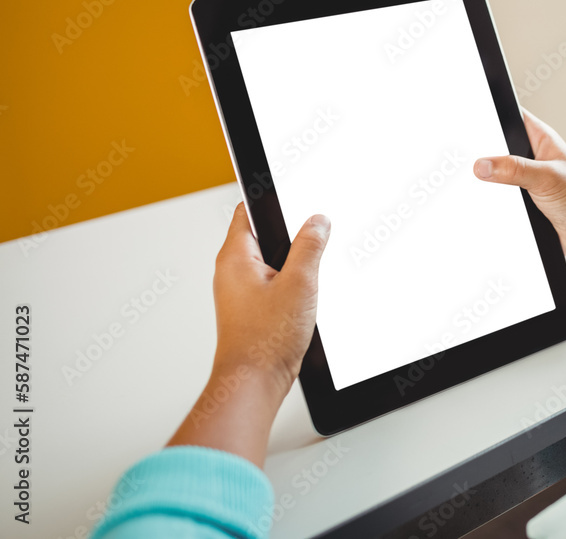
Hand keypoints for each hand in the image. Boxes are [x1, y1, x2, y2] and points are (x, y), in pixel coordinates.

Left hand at [212, 202, 331, 390]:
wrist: (254, 382)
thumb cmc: (264, 340)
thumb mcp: (300, 283)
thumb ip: (310, 246)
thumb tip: (318, 222)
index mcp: (235, 257)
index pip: (247, 210)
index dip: (270, 201)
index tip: (294, 200)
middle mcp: (230, 272)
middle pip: (261, 236)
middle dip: (288, 239)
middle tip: (309, 248)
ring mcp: (238, 292)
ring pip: (268, 264)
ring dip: (289, 268)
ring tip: (304, 283)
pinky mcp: (248, 309)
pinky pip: (270, 286)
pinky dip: (287, 288)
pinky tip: (300, 303)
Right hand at [474, 109, 565, 257]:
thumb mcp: (546, 178)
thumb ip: (514, 169)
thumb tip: (482, 166)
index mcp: (538, 139)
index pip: (507, 117)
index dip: (487, 115)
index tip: (466, 124)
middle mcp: (529, 157)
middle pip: (494, 148)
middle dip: (480, 154)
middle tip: (467, 161)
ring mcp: (522, 179)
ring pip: (493, 175)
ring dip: (486, 183)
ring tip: (476, 185)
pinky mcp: (519, 201)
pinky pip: (496, 197)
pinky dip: (490, 201)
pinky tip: (485, 205)